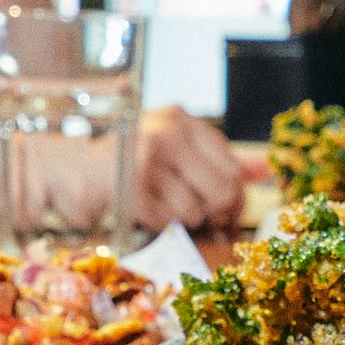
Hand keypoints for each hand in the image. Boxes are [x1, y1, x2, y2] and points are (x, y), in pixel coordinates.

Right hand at [136, 107, 260, 228]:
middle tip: (201, 213)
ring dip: (184, 219)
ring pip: (194, 212)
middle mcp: (164, 135)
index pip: (233, 166)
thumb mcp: (177, 142)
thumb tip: (266, 169)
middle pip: (221, 192)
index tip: (230, 210)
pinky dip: (162, 225)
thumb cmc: (135, 155)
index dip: (238, 196)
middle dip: (214, 211)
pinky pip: (166, 223)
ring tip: (167, 206)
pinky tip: (151, 211)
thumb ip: (220, 156)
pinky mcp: (130, 192)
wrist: (78, 167)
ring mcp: (144, 162)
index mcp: (181, 119)